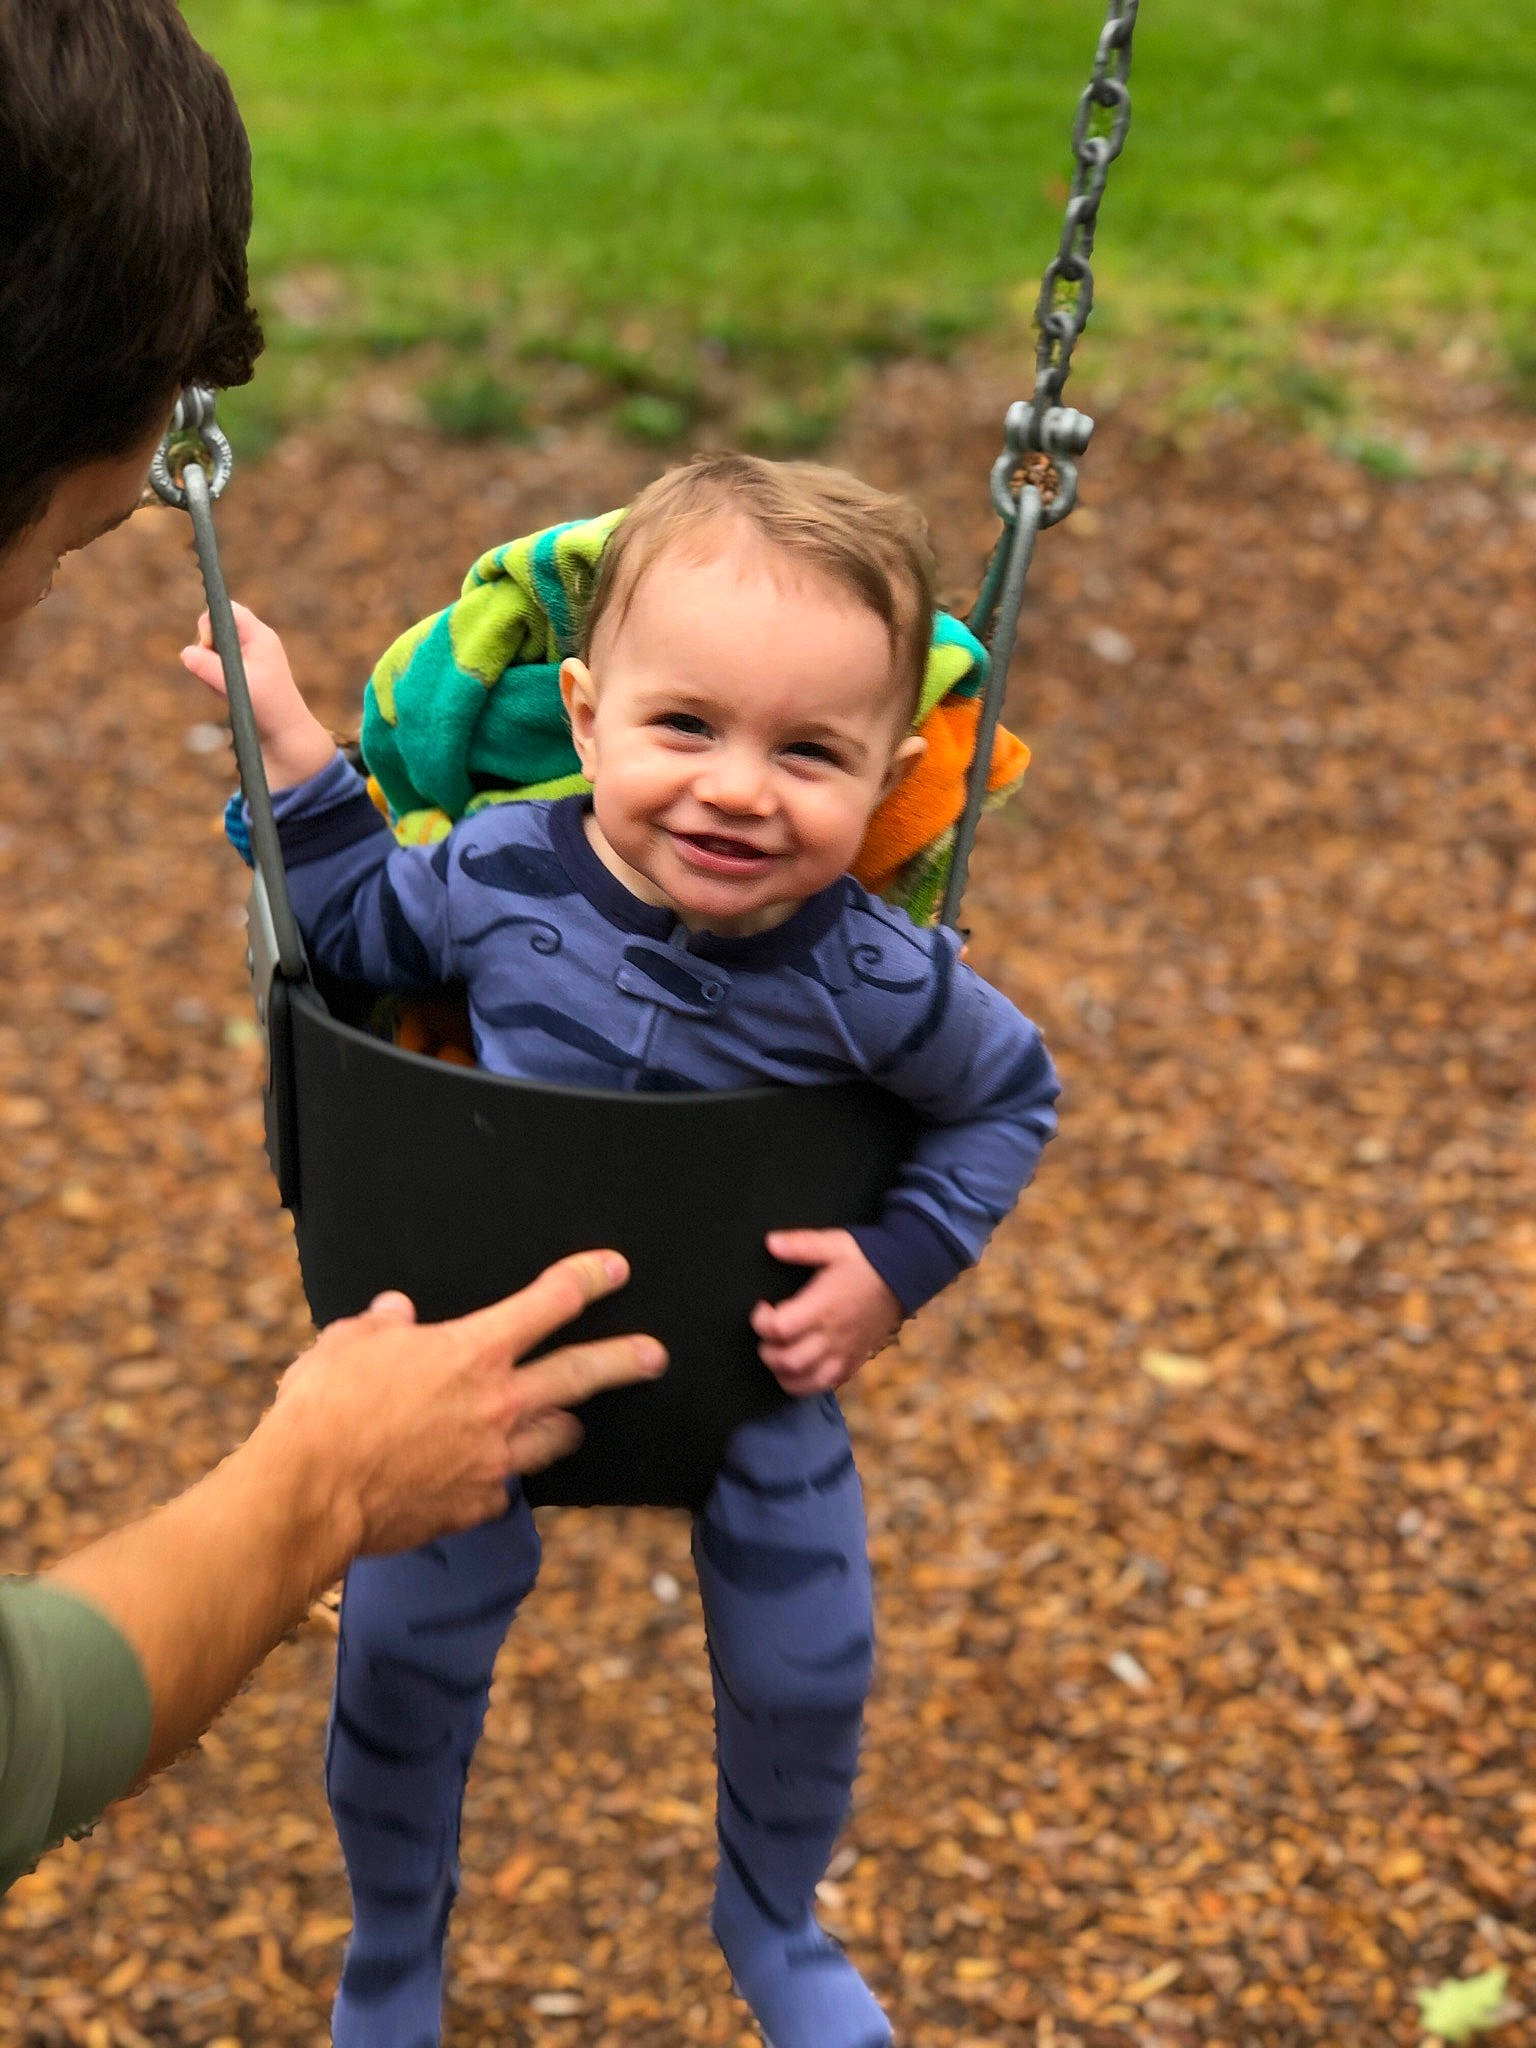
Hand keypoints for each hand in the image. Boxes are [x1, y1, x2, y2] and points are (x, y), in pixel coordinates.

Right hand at [180, 599, 335, 788]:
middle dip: (205, 650)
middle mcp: (253, 643)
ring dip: (207, 669)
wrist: (286, 736)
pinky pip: (212, 668)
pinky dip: (211, 681)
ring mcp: (245, 658)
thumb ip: (209, 667)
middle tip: (213, 673)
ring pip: (210, 651)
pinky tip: (224, 695)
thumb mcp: (237, 685)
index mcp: (260, 636)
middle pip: (214, 628)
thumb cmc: (269, 708)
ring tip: (223, 691)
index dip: (211, 621)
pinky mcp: (238, 674)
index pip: (229, 610)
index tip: (209, 645)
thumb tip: (185, 653)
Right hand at [265, 1249, 666, 1561]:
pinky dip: (496, 1479)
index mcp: (473, 1352)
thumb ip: (382, 1326)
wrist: (312, 1493)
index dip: (586, 1280)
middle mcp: (497, 1404)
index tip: (614, 1269)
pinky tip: (486, 1478)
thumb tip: (396, 1313)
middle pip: (578, 1375)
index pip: (547, 1303)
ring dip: (565, 1426)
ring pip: (552, 1439)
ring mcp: (492, 1460)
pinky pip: (501, 1489)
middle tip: (656, 1356)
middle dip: (624, 1360)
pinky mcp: (474, 1506)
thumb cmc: (322, 1408)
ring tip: (574, 1423)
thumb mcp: (347, 1343)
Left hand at [751, 1229, 903, 1396]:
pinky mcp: (854, 1361)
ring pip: (804, 1381)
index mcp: (823, 1307)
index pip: (779, 1329)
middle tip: (768, 1333)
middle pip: (788, 1360)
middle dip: (768, 1350)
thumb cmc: (867, 1259)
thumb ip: (800, 1245)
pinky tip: (800, 1367)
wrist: (905, 1277)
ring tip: (779, 1353)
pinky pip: (826, 1385)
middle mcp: (832, 1336)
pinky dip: (806, 1383)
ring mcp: (845, 1353)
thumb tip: (770, 1242)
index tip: (762, 1307)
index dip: (761, 1321)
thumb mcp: (834, 1244)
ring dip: (783, 1372)